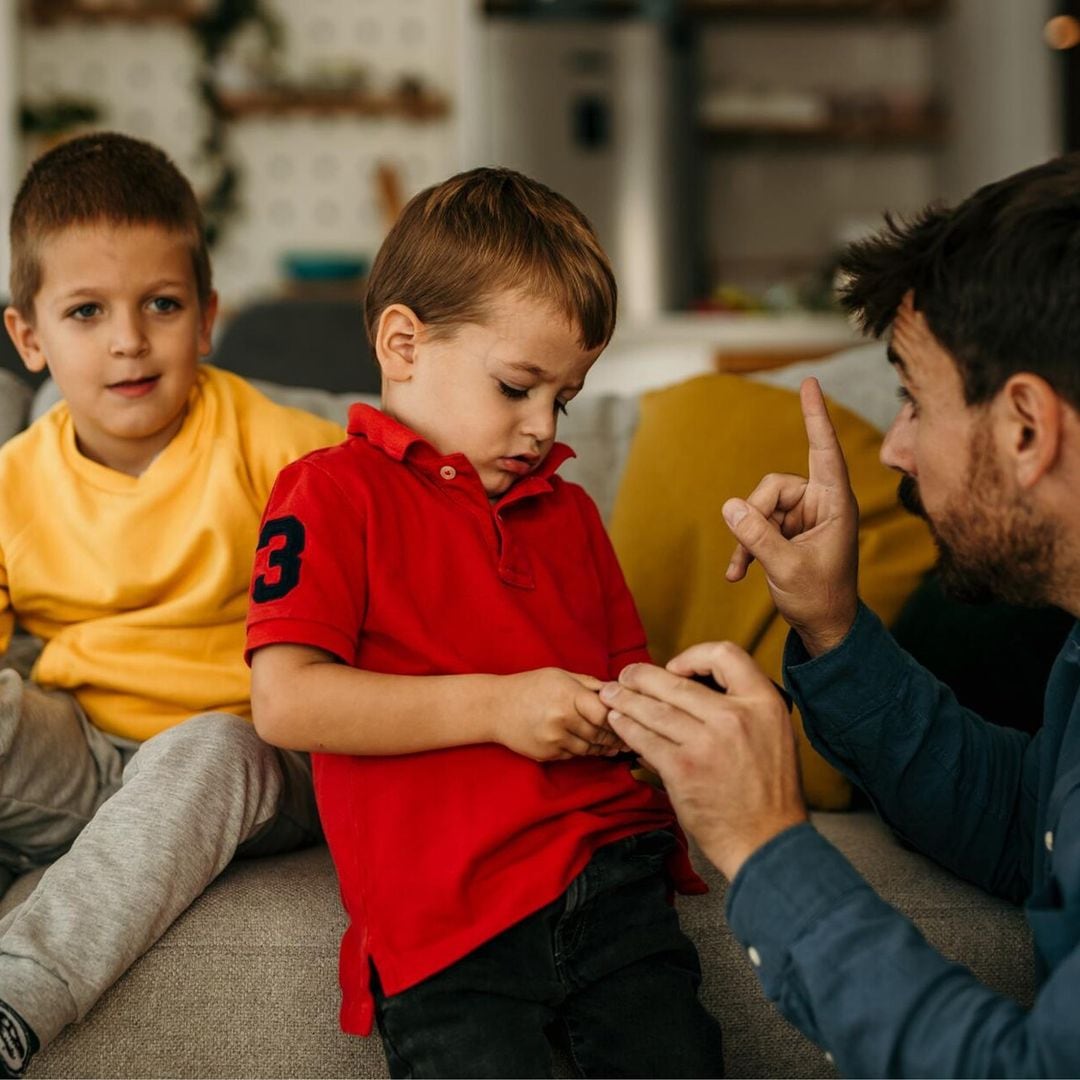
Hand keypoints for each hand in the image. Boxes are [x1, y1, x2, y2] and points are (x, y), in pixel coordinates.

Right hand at [495, 669, 626, 761]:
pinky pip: (574, 756)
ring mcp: (554, 740)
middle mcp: (562, 720)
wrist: (495, 707)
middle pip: (600, 734)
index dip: (618, 717)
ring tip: (615, 745)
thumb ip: (589, 684)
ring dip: (604, 748)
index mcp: (568, 696)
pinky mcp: (548, 754)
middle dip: (615, 736)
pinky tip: (592, 747)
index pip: (605, 713)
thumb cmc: (530, 686)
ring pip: (589, 749)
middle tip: (629, 737)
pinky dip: (584, 752)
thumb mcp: (560, 676)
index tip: (628, 718)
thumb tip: (616, 691)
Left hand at [601, 643, 807, 879]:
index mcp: (764, 703)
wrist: (769, 841)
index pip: (726, 654)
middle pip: (676, 682)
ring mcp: (707, 743)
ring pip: (653, 709)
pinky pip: (645, 739)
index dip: (694, 656)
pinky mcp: (683, 769)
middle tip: (626, 675)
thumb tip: (690, 690)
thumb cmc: (769, 791)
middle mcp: (736, 717)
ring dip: (625, 699)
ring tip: (611, 695)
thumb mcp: (774, 734)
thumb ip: (741, 709)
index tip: (676, 669)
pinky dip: (626, 728)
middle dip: (642, 676)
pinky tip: (617, 723)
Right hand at [723, 378, 858, 656]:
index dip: (816, 417)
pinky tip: (738, 573)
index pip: (825, 451)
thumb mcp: (786, 568)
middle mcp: (820, 504)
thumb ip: (758, 536)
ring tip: (744, 568)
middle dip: (756, 517)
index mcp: (836, 505)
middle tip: (749, 553)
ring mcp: (802, 517)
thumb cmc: (820, 599)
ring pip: (759, 505)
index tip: (810, 383)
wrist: (825, 628)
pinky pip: (755, 523)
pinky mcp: (787, 531)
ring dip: (747, 537)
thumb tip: (730, 505)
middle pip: (774, 487)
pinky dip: (744, 547)